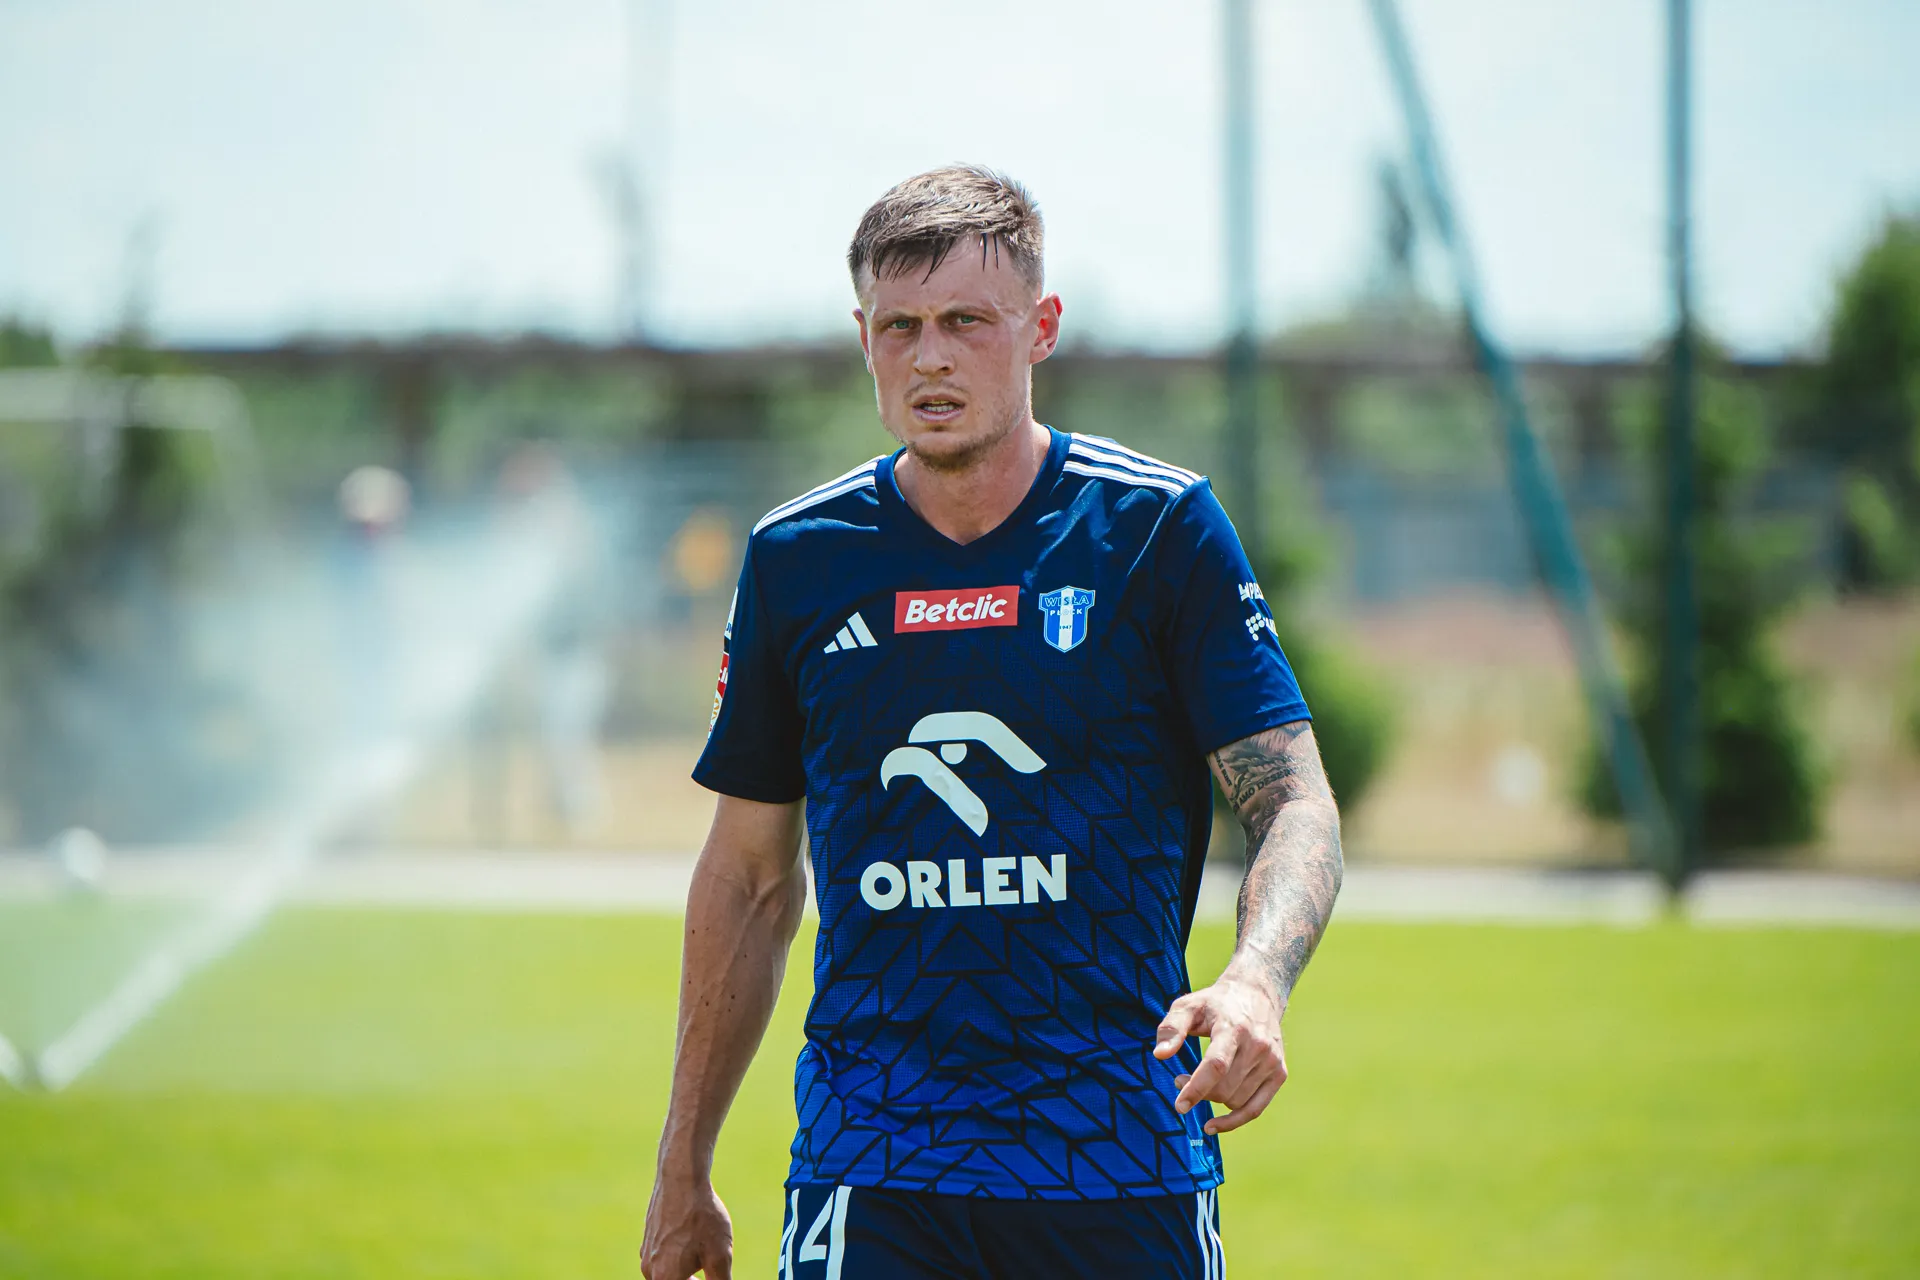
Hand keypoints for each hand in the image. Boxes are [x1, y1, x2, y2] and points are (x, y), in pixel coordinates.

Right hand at [640, 1176, 732, 1279]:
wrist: (681, 1179)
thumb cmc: (701, 1217)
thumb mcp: (720, 1256)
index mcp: (665, 1279)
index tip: (712, 1272)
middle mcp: (650, 1270)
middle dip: (695, 1279)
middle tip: (711, 1266)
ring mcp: (646, 1254)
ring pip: (669, 1272)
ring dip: (688, 1270)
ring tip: (706, 1251)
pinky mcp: (648, 1240)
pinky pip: (665, 1257)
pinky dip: (680, 1255)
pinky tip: (695, 1238)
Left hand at [1153, 975, 1287, 1134]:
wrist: (1256, 995)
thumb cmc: (1215, 1003)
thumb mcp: (1188, 1005)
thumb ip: (1171, 1027)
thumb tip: (1160, 1055)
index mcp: (1234, 1027)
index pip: (1217, 1065)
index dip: (1197, 1088)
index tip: (1180, 1105)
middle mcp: (1258, 1045)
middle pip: (1224, 1088)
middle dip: (1198, 1091)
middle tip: (1179, 1079)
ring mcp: (1272, 1061)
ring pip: (1236, 1100)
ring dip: (1212, 1100)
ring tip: (1198, 1082)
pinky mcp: (1279, 1073)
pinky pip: (1255, 1109)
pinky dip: (1233, 1121)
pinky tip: (1212, 1125)